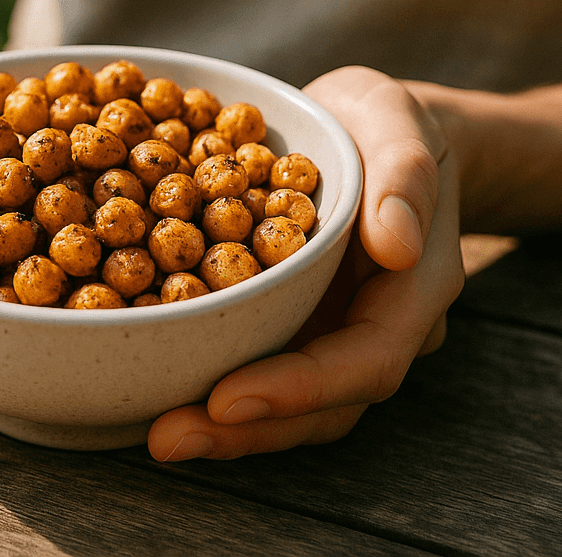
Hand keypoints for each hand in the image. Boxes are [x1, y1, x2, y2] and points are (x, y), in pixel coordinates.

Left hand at [146, 65, 463, 460]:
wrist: (368, 130)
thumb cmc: (386, 122)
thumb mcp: (398, 122)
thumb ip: (405, 177)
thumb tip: (398, 246)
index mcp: (412, 288)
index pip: (367, 357)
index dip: (301, 388)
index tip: (229, 399)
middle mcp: (373, 326)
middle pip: (322, 403)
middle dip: (247, 430)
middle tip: (167, 439)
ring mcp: (329, 333)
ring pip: (287, 402)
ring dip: (222, 426)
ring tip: (155, 433)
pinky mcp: (286, 325)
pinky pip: (252, 363)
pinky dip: (207, 380)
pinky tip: (150, 385)